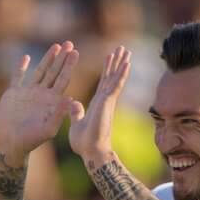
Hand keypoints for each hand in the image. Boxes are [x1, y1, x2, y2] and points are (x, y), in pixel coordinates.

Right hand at [0, 42, 78, 159]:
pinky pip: (18, 77)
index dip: (69, 66)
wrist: (10, 144)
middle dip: (62, 58)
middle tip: (69, 44)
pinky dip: (21, 67)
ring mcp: (28, 93)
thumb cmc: (30, 141)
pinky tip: (26, 58)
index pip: (63, 80)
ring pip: (40, 71)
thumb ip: (59, 114)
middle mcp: (42, 95)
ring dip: (47, 59)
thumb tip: (71, 98)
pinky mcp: (14, 93)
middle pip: (54, 72)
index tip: (75, 53)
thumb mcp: (48, 129)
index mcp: (52, 102)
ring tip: (56, 46)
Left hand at [68, 45, 129, 164]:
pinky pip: (115, 85)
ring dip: (121, 63)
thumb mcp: (76, 123)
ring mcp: (107, 101)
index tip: (110, 57)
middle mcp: (104, 100)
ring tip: (126, 50)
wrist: (90, 152)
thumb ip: (76, 112)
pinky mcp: (107, 103)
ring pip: (115, 78)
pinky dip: (121, 74)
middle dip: (116, 62)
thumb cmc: (84, 143)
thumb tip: (73, 103)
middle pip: (111, 76)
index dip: (107, 69)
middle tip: (122, 48)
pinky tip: (127, 63)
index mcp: (97, 103)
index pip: (103, 82)